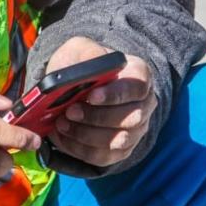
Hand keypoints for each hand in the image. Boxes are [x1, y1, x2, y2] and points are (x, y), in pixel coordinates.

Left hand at [45, 37, 156, 167]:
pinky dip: (80, 149)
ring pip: (118, 141)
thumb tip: (90, 67)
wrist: (78, 84)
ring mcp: (136, 129)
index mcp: (139, 75)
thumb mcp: (81, 49)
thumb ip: (86, 54)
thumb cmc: (82, 64)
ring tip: (61, 124)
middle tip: (69, 111)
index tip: (91, 95)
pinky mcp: (121, 149)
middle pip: (130, 118)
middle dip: (96, 117)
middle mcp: (144, 104)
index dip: (116, 94)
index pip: (138, 87)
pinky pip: (105, 156)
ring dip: (86, 135)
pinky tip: (63, 137)